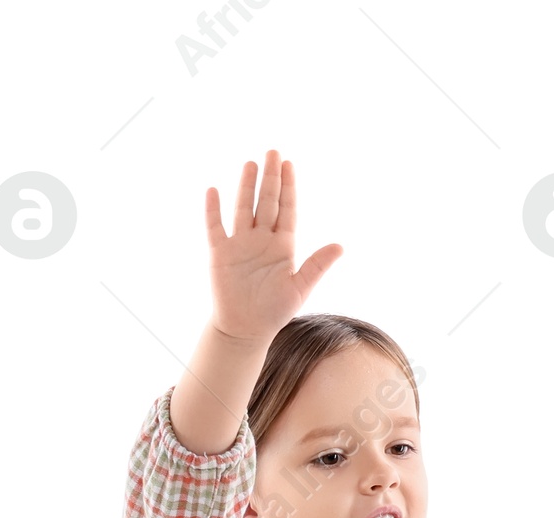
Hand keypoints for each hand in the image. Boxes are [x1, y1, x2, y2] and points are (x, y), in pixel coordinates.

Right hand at [203, 150, 342, 346]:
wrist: (245, 330)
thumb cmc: (274, 312)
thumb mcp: (299, 289)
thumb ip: (317, 265)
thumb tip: (340, 246)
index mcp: (282, 246)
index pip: (287, 210)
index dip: (288, 187)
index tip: (289, 164)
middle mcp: (261, 240)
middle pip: (266, 202)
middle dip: (270, 178)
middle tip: (273, 152)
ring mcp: (240, 244)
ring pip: (243, 208)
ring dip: (246, 187)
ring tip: (250, 164)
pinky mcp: (220, 254)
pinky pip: (215, 227)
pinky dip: (213, 210)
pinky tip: (213, 191)